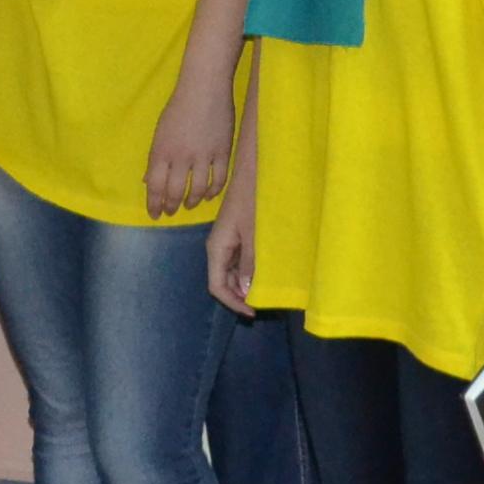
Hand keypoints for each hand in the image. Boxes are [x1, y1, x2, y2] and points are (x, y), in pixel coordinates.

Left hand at [147, 83, 235, 219]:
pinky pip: (219, 180)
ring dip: (192, 202)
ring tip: (188, 206)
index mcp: (161, 150)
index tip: (154, 214)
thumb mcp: (160, 131)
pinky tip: (208, 195)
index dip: (154, 203)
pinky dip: (213, 192)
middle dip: (171, 206)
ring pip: (198, 190)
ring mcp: (203, 156)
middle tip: (171, 212)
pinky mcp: (223, 152)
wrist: (204, 87)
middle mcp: (180, 157)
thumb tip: (148, 181)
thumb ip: (156, 158)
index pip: (155, 186)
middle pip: (175, 192)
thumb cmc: (178, 106)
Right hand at [205, 168, 256, 316]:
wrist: (255, 171)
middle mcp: (218, 247)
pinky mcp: (238, 234)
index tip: (254, 312)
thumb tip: (246, 292)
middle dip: (240, 295)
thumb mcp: (254, 236)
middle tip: (264, 305)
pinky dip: (251, 271)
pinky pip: (240, 260)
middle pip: (222, 280)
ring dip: (246, 284)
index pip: (216, 286)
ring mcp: (228, 241)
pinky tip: (266, 273)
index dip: (233, 302)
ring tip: (267, 291)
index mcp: (216, 248)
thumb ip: (250, 264)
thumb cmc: (254, 200)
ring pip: (232, 272)